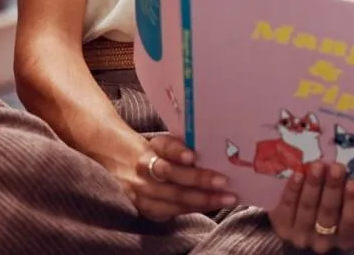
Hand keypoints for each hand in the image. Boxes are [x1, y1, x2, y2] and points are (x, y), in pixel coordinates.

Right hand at [119, 134, 238, 220]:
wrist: (127, 168)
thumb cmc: (164, 154)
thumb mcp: (171, 144)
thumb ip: (188, 146)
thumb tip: (220, 152)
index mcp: (155, 146)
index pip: (167, 147)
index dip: (178, 151)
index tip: (193, 156)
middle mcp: (145, 168)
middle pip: (171, 174)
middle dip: (199, 179)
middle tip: (224, 182)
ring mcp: (142, 191)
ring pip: (173, 197)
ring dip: (202, 199)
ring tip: (226, 199)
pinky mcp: (145, 209)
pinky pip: (172, 211)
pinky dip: (195, 209)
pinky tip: (213, 207)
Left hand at [268, 162, 353, 252]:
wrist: (301, 228)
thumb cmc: (333, 213)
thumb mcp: (345, 211)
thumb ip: (349, 198)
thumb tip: (353, 172)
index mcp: (345, 239)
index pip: (350, 223)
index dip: (352, 203)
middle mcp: (323, 241)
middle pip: (328, 213)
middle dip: (332, 188)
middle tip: (336, 168)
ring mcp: (300, 235)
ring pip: (308, 208)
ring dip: (313, 185)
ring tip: (317, 166)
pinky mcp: (282, 227)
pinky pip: (287, 207)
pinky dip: (293, 189)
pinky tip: (298, 174)